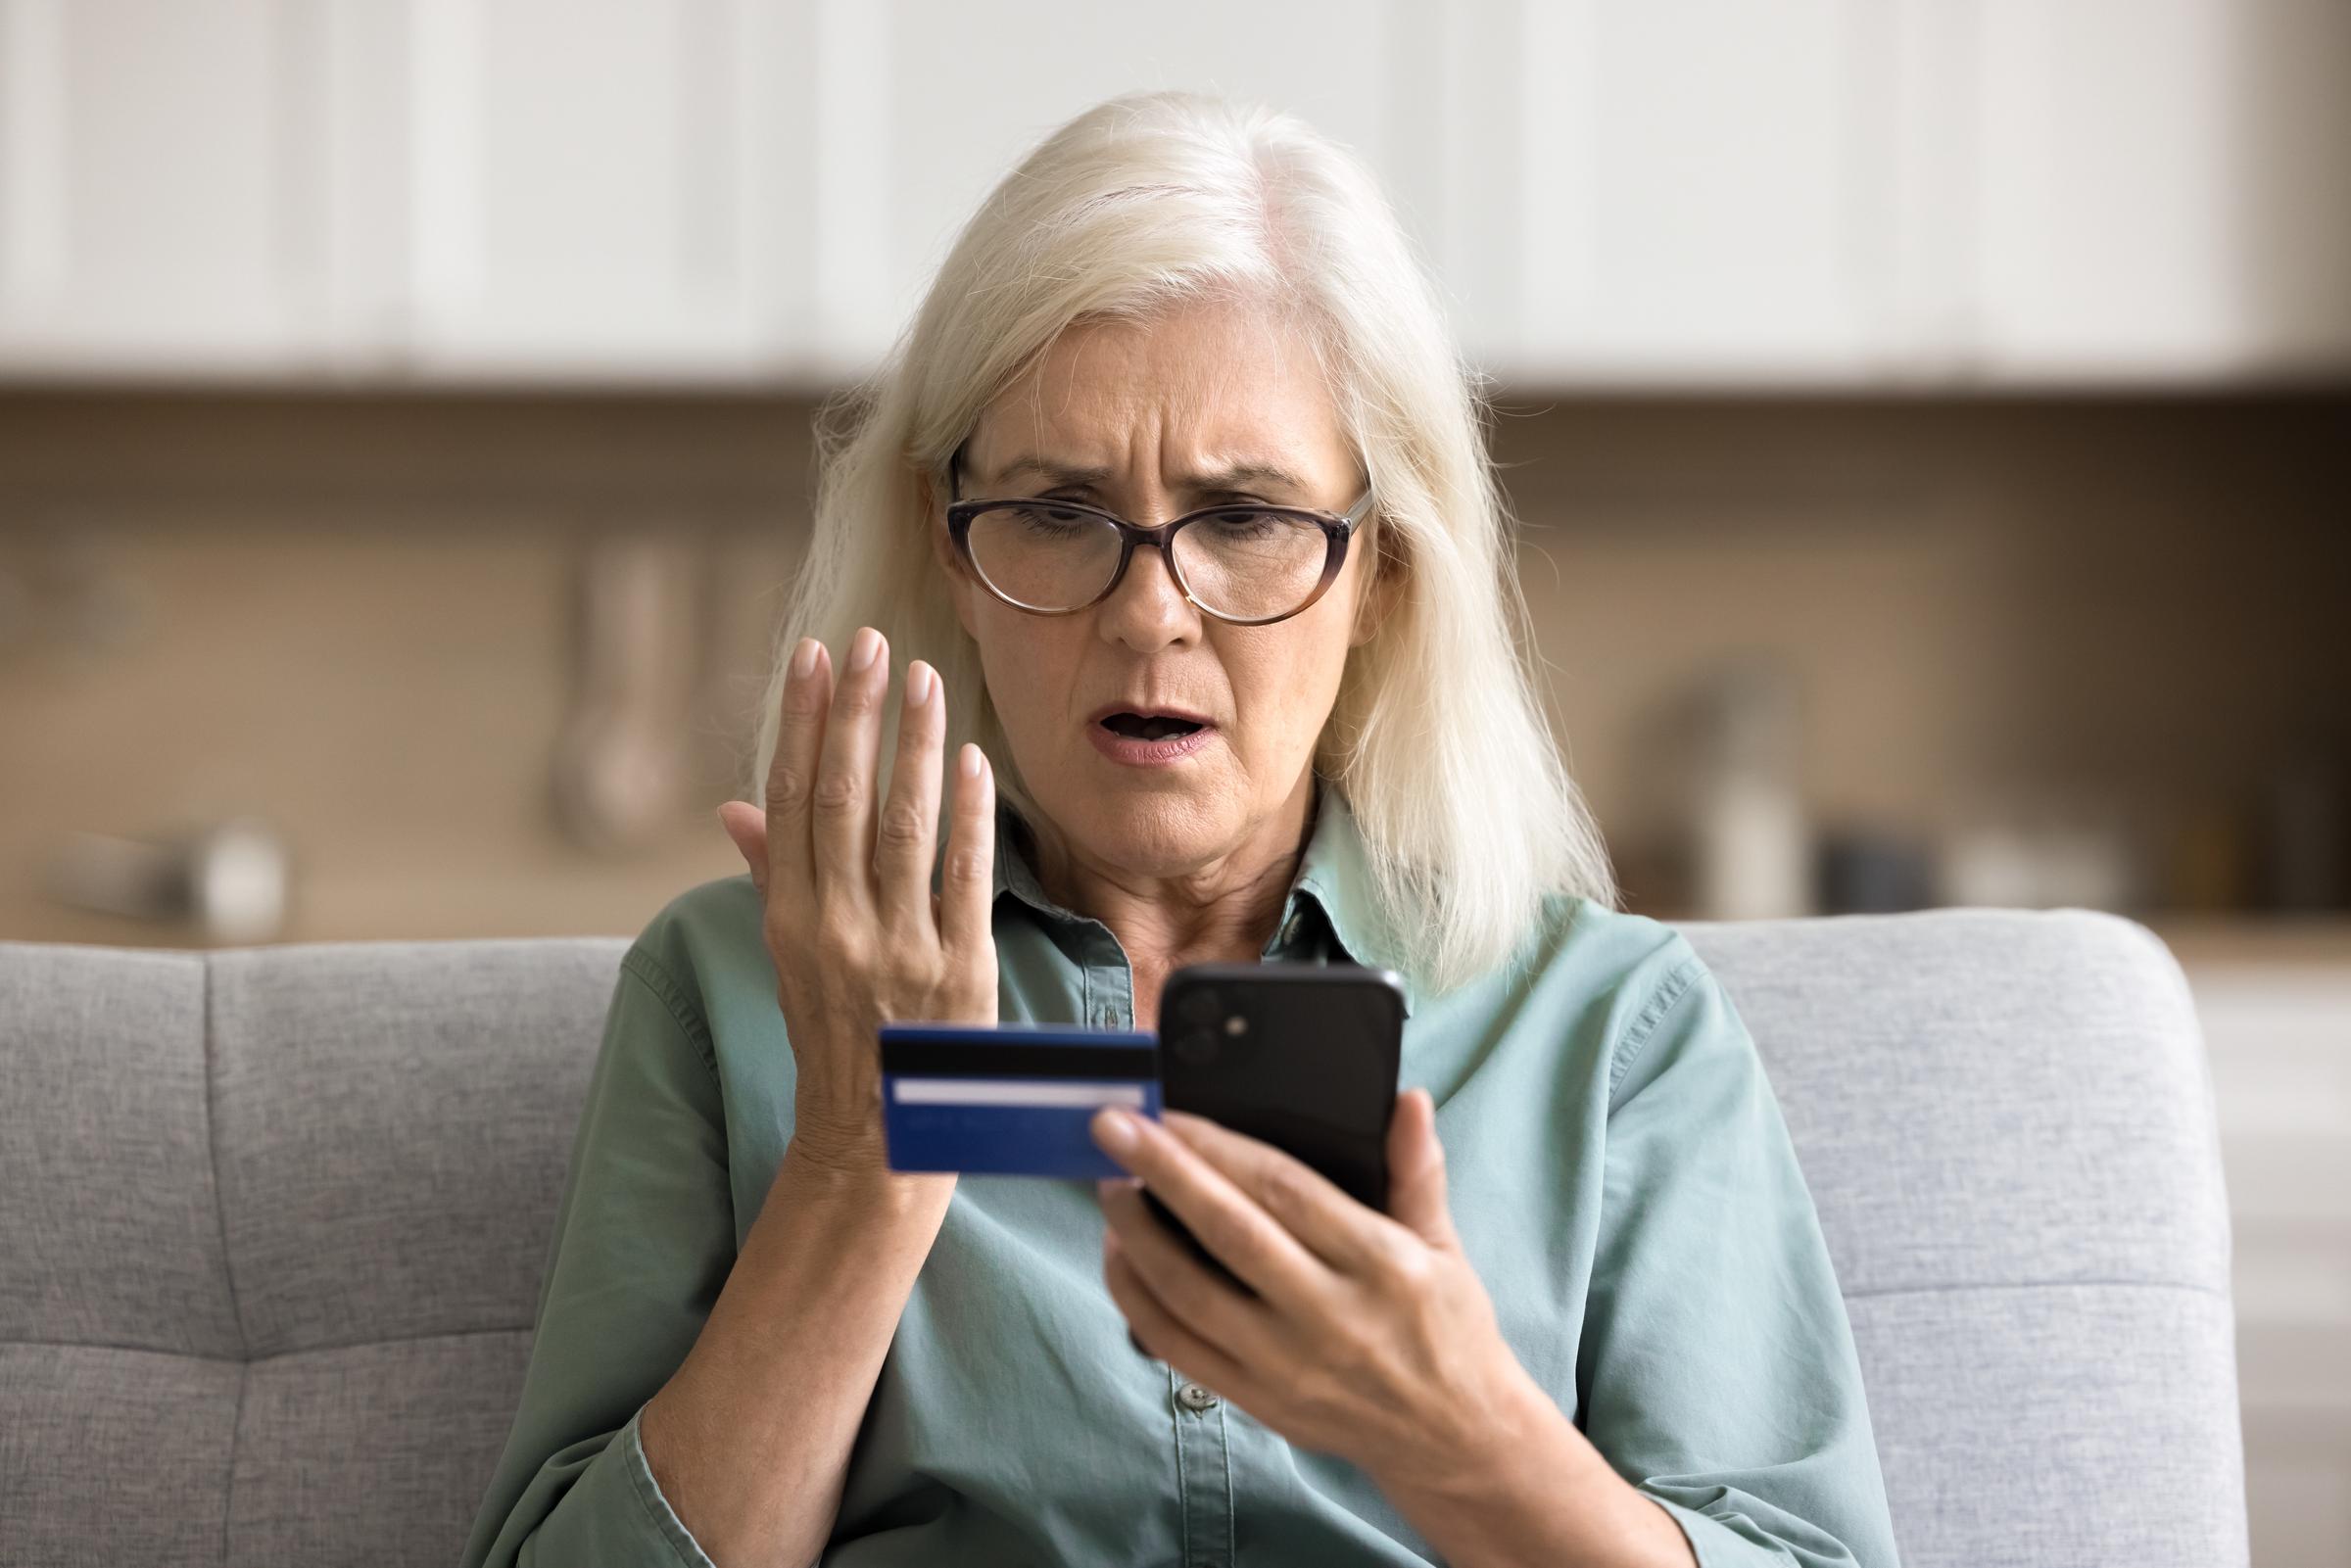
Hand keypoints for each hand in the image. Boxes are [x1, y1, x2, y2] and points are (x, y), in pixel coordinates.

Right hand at [717, 626, 997, 1181]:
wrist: (874, 1137)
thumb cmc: (832, 1035)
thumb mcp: (788, 957)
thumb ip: (771, 875)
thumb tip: (734, 808)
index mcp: (790, 917)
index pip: (790, 798)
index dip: (800, 721)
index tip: (812, 655)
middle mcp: (837, 927)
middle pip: (843, 798)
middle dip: (856, 712)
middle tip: (870, 641)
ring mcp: (900, 949)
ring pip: (904, 825)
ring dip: (914, 744)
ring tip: (924, 678)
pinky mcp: (961, 972)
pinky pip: (966, 877)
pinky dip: (971, 815)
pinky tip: (973, 760)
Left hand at [1090, 1091, 1548, 1492]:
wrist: (1453, 1440)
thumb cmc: (1447, 1331)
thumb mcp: (1444, 1246)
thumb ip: (1417, 1171)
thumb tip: (1408, 1101)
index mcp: (1381, 1265)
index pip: (1286, 1191)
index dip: (1220, 1146)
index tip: (1172, 1111)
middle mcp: (1330, 1316)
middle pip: (1228, 1233)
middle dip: (1162, 1173)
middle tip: (1113, 1128)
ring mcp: (1287, 1365)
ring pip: (1189, 1293)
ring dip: (1136, 1235)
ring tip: (1109, 1186)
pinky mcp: (1258, 1401)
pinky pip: (1178, 1347)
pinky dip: (1137, 1300)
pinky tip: (1119, 1256)